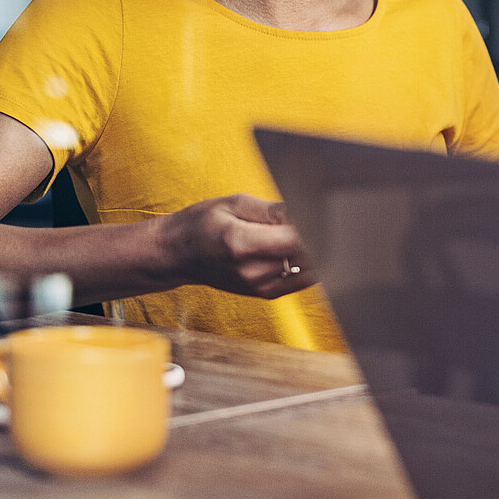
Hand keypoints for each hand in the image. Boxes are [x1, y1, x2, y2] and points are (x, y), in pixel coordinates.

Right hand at [155, 194, 316, 298]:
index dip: (315, 225)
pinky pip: (301, 281)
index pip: (296, 239)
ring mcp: (258, 287)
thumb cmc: (202, 224)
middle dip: (319, 235)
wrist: (178, 255)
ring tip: (312, 230)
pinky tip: (305, 247)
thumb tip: (305, 211)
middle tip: (320, 217)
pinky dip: (310, 264)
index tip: (321, 210)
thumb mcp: (234, 204)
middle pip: (306, 256)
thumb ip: (272, 210)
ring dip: (317, 250)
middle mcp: (251, 271)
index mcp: (241, 244)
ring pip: (308, 270)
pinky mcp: (264, 294)